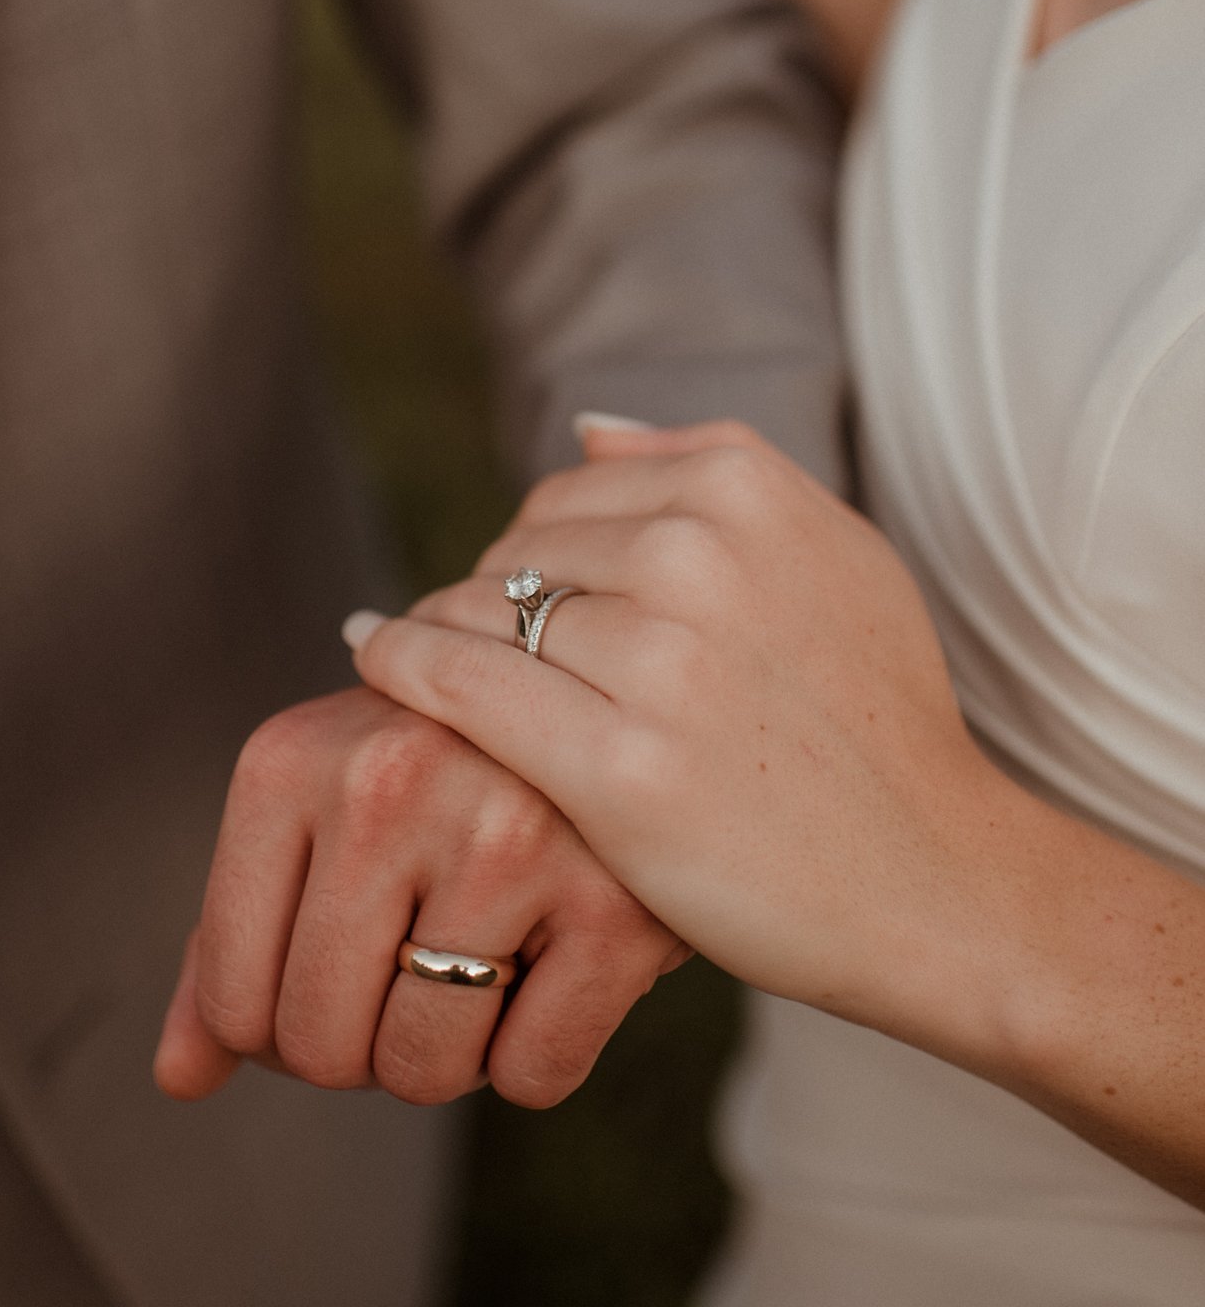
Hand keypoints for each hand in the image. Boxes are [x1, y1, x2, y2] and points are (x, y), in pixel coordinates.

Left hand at [154, 686, 688, 1108]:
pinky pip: (534, 1074)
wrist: (605, 687)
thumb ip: (235, 939)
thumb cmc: (438, 766)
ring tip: (485, 962)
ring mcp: (507, 836)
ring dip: (450, 1054)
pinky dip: (538, 1054)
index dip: (277, 1031)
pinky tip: (555, 966)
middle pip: (323, 1047)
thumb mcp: (318, 810)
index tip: (336, 978)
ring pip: (425, 1070)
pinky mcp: (611, 901)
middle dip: (363, 1047)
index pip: (235, 1001)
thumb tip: (179, 1077)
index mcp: (292, 759)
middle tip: (415, 973)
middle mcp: (389, 783)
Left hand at [346, 421, 1022, 1059]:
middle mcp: (701, 552)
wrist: (937, 880)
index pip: (567, 492)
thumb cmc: (879, 719)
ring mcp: (660, 659)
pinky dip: (400, 661)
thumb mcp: (835, 553)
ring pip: (480, 610)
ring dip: (444, 635)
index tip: (528, 607)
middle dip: (494, 599)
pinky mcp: (617, 767)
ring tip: (429, 672)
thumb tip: (583, 425)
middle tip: (499, 662)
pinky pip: (461, 683)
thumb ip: (712, 467)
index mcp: (748, 486)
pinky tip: (370, 651)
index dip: (536, 554)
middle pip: (518, 548)